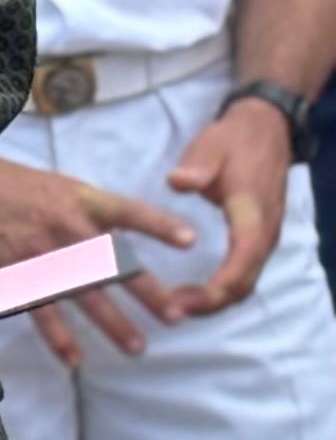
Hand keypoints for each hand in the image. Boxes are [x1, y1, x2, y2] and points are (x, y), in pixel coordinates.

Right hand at [0, 153, 196, 364]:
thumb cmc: (14, 187)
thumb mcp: (62, 187)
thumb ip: (97, 211)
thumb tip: (136, 233)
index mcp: (80, 201)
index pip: (127, 212)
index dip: (159, 226)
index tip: (190, 241)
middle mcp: (63, 227)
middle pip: (111, 262)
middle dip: (144, 291)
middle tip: (175, 316)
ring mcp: (38, 253)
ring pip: (81, 293)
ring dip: (111, 323)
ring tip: (137, 347)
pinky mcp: (13, 274)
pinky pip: (39, 311)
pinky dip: (57, 337)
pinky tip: (75, 359)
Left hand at [158, 97, 296, 319]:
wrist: (267, 129)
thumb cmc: (235, 139)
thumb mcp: (212, 145)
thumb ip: (198, 165)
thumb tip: (179, 181)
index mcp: (252, 212)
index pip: (243, 257)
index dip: (219, 285)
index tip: (190, 301)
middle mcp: (264, 231)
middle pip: (246, 281)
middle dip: (213, 302)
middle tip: (173, 310)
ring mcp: (264, 236)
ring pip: (247, 281)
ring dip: (217, 299)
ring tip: (178, 306)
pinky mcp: (257, 237)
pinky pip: (245, 272)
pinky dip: (223, 289)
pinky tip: (194, 293)